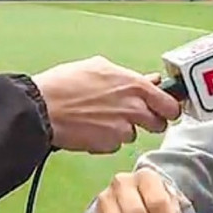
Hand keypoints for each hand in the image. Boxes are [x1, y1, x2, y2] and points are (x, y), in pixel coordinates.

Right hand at [31, 56, 180, 153]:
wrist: (42, 108)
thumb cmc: (65, 84)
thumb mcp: (100, 67)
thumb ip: (131, 77)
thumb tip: (150, 80)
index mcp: (135, 86)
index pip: (170, 104)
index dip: (168, 108)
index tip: (165, 109)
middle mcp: (133, 108)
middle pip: (159, 125)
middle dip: (150, 122)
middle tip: (134, 117)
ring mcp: (122, 129)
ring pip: (133, 135)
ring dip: (123, 130)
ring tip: (101, 118)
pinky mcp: (108, 145)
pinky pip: (114, 144)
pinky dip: (106, 140)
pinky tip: (91, 128)